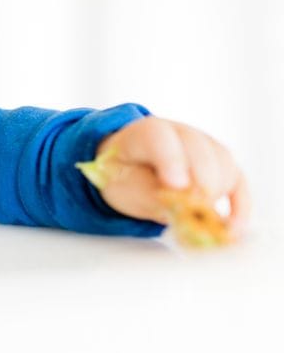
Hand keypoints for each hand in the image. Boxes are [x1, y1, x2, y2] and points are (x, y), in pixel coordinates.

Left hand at [95, 117, 250, 237]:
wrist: (130, 168)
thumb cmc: (124, 174)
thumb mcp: (120, 185)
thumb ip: (146, 193)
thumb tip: (180, 210)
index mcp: (144, 132)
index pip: (159, 136)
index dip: (171, 160)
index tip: (176, 186)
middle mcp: (179, 132)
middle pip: (198, 148)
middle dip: (198, 182)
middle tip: (192, 209)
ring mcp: (204, 145)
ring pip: (223, 163)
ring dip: (215, 194)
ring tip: (198, 218)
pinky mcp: (222, 165)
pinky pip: (238, 182)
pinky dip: (238, 206)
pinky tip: (231, 228)